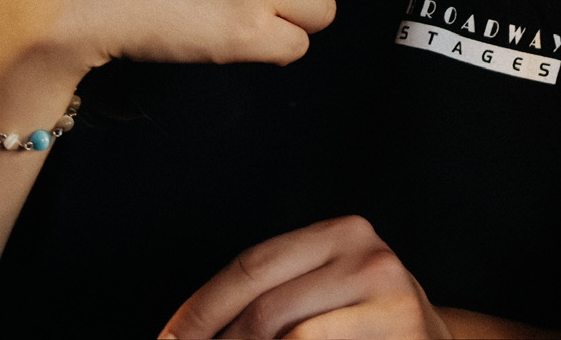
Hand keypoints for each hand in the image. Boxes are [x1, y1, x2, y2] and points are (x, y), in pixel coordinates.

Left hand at [161, 216, 450, 338]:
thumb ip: (274, 295)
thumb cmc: (366, 324)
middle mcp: (366, 254)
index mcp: (342, 232)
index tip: (165, 339)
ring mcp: (384, 293)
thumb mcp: (327, 289)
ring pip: (282, 334)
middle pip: (263, 305)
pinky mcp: (395, 330)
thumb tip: (186, 330)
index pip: (252, 266)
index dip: (199, 308)